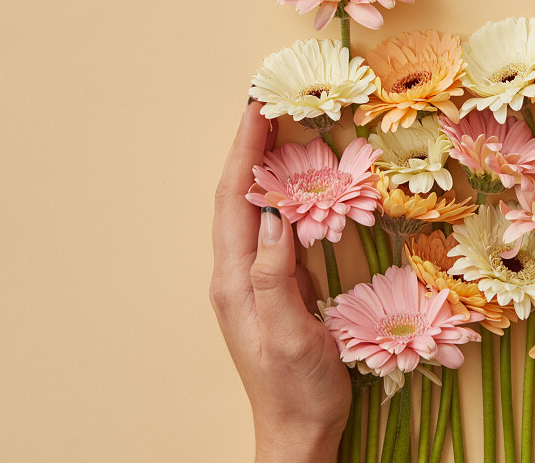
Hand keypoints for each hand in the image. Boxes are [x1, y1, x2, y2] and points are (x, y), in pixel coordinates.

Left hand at [211, 101, 351, 462]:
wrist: (298, 431)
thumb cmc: (297, 389)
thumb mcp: (289, 334)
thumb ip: (277, 275)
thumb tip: (276, 216)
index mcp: (235, 280)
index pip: (235, 200)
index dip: (244, 151)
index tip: (256, 108)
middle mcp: (237, 274)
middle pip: (238, 196)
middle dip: (249, 147)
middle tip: (268, 103)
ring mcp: (254, 280)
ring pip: (253, 209)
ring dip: (263, 166)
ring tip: (279, 128)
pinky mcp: (274, 287)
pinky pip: (274, 229)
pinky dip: (283, 195)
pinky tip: (298, 183)